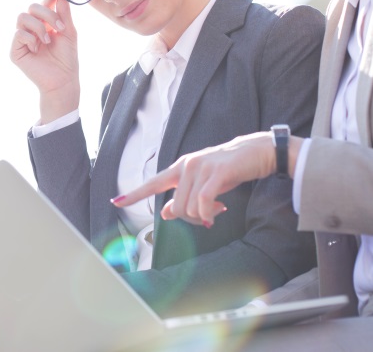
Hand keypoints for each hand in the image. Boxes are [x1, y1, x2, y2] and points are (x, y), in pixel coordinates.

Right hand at [10, 0, 80, 121]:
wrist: (63, 80)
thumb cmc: (67, 59)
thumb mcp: (69, 33)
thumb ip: (64, 13)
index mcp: (45, 23)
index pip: (45, 4)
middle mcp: (32, 28)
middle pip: (32, 7)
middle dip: (47, 13)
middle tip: (59, 26)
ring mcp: (23, 39)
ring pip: (22, 17)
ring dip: (38, 26)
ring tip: (47, 40)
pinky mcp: (16, 50)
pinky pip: (18, 34)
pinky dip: (29, 38)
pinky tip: (37, 48)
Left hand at [111, 132, 274, 226]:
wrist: (256, 152)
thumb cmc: (229, 170)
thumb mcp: (203, 184)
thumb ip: (183, 196)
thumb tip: (164, 214)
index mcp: (180, 168)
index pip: (153, 183)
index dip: (135, 194)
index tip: (116, 202)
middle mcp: (186, 166)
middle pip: (175, 208)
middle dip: (191, 219)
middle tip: (208, 215)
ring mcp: (200, 168)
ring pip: (188, 208)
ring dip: (203, 216)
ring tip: (217, 208)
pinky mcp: (216, 173)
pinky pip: (203, 202)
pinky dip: (209, 213)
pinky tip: (219, 210)